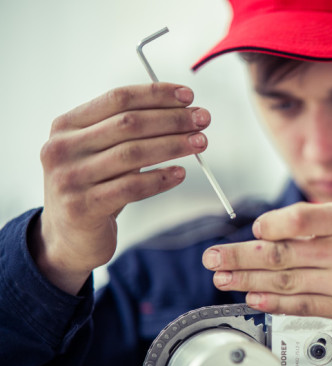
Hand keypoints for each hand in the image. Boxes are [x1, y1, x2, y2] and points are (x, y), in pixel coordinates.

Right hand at [31, 83, 210, 293]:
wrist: (68, 238)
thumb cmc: (94, 187)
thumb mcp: (99, 152)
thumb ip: (126, 131)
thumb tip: (182, 112)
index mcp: (66, 125)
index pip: (117, 99)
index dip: (156, 95)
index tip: (188, 96)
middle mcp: (62, 148)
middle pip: (128, 124)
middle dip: (172, 119)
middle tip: (203, 119)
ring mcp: (70, 178)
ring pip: (133, 154)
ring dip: (173, 145)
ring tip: (200, 143)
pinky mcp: (83, 207)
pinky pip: (132, 188)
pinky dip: (160, 179)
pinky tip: (180, 174)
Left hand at [202, 202, 331, 333]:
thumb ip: (326, 223)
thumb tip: (279, 231)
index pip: (298, 218)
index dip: (268, 226)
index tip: (251, 230)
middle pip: (281, 253)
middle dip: (240, 256)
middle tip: (213, 256)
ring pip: (285, 280)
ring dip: (247, 280)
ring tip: (222, 278)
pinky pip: (302, 305)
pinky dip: (274, 302)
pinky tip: (254, 299)